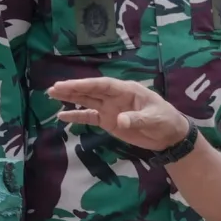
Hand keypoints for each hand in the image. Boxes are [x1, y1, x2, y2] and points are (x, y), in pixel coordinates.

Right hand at [48, 76, 191, 151]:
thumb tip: (120, 120)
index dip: (86, 84)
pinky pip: (90, 117)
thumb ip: (137, 119)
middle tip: (53, 87)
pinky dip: (77, 116)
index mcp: (126, 90)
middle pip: (91, 91)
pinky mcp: (109, 122)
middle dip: (73, 88)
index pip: (103, 85)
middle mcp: (115, 97)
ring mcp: (111, 109)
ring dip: (71, 98)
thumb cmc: (165, 121)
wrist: (169, 135)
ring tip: (52, 94)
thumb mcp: (154, 119)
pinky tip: (62, 116)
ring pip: (87, 101)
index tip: (70, 85)